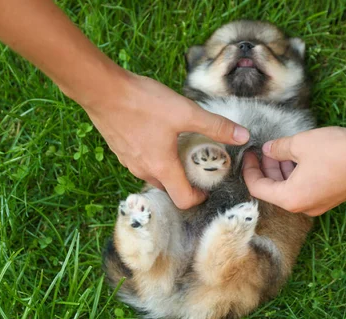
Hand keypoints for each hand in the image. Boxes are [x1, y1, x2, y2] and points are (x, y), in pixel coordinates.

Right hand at [83, 70, 248, 208]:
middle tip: (199, 162)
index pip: (183, 200)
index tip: (208, 184)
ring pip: (155, 175)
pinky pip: (142, 162)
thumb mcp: (185, 112)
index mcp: (162, 168)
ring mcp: (129, 162)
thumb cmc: (142, 102)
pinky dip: (155, 157)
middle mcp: (143, 171)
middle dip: (186, 181)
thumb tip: (243, 136)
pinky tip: (159, 135)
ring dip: (170, 169)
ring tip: (181, 146)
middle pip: (170, 189)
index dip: (200, 197)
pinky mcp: (119, 150)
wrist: (102, 90)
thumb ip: (215, 126)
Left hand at [242, 126, 345, 215]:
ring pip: (292, 189)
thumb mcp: (301, 144)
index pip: (258, 188)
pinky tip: (301, 156)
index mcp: (291, 198)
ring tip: (282, 150)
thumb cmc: (337, 151)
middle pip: (275, 191)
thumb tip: (268, 150)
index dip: (249, 170)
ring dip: (283, 171)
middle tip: (265, 149)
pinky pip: (307, 188)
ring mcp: (320, 205)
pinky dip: (298, 174)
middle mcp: (304, 208)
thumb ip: (278, 148)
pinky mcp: (332, 198)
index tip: (248, 153)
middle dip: (267, 169)